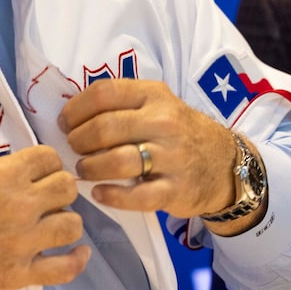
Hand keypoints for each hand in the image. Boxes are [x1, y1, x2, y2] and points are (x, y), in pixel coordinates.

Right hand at [0, 145, 87, 289]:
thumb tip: (22, 174)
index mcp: (4, 175)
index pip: (49, 158)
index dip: (47, 165)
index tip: (41, 174)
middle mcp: (20, 205)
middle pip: (67, 188)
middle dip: (59, 191)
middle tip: (46, 200)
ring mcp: (22, 242)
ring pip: (72, 225)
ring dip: (65, 223)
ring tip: (52, 226)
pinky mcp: (17, 274)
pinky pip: (64, 269)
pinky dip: (76, 260)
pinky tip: (78, 254)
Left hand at [59, 79, 254, 227]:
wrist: (225, 164)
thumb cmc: (180, 132)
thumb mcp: (159, 105)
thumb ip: (123, 105)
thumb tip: (73, 115)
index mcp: (154, 95)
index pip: (104, 93)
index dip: (76, 109)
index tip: (65, 123)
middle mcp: (164, 122)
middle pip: (105, 128)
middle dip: (79, 141)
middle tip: (73, 149)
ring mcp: (172, 157)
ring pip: (117, 161)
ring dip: (90, 168)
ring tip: (83, 171)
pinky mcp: (175, 190)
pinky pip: (135, 196)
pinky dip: (111, 196)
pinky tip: (100, 193)